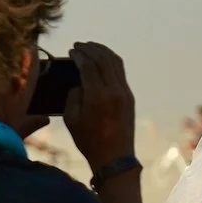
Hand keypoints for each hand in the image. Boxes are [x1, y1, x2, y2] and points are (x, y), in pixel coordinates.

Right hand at [62, 42, 136, 167]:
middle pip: (104, 59)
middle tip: (79, 45)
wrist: (115, 158)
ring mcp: (125, 93)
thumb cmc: (89, 140)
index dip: (79, 55)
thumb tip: (79, 80)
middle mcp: (114, 91)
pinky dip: (111, 61)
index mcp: (98, 96)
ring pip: (115, 62)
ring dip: (103, 51)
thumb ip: (73, 95)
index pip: (89, 65)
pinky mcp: (130, 97)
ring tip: (90, 47)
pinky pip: (120, 72)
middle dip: (91, 49)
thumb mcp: (71, 118)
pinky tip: (102, 59)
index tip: (71, 50)